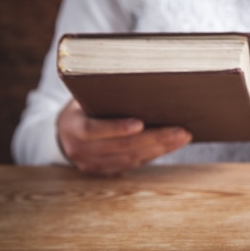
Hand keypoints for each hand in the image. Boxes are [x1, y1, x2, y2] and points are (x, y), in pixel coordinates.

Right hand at [57, 100, 191, 175]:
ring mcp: (93, 165)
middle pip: (122, 147)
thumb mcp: (84, 95)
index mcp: (72, 128)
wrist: (67, 132)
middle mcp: (80, 150)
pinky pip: (134, 164)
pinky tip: (172, 145)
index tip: (141, 123)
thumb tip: (139, 78)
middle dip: (154, 138)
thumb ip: (104, 93)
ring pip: (132, 158)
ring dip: (160, 148)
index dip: (117, 128)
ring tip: (183, 136)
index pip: (93, 130)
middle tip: (181, 131)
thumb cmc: (82, 105)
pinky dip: (155, 154)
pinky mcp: (107, 172)